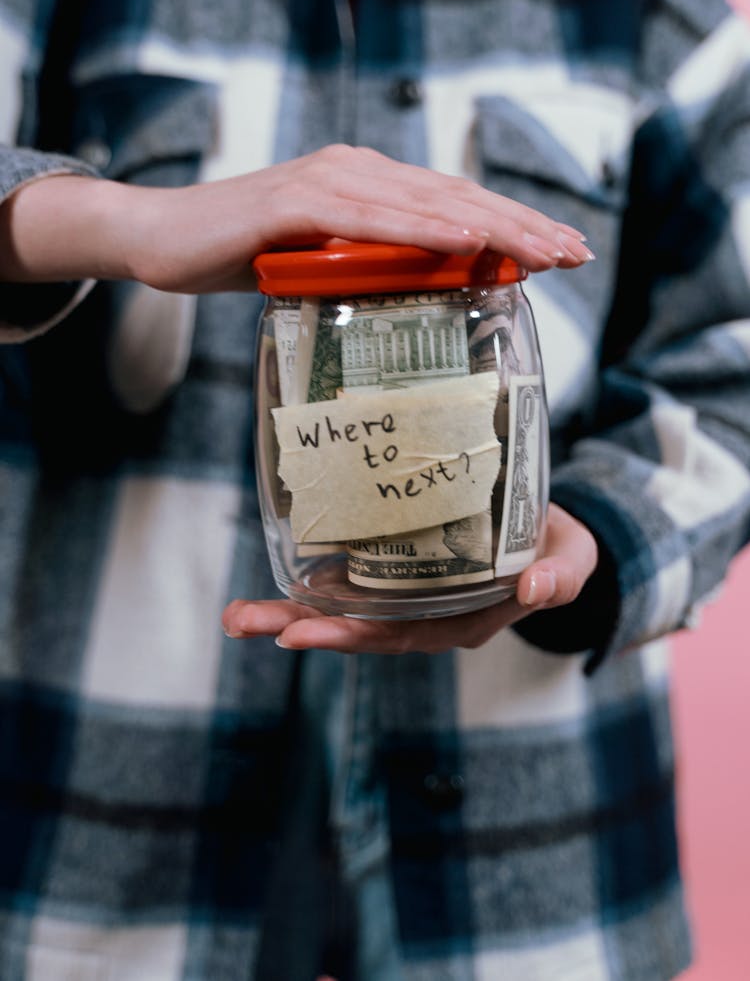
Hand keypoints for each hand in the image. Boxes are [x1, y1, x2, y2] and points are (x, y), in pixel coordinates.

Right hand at [0, 145, 592, 288]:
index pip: (453, 203)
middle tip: (576, 253)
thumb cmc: (243, 254)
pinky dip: (422, 226)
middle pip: (455, 196)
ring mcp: (326, 181)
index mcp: (368, 184)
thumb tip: (423, 295)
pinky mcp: (293, 202)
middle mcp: (356, 170)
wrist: (161, 239)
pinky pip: (369, 215)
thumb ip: (368, 268)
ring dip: (492, 225)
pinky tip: (467, 238)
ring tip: (544, 251)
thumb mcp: (321, 266)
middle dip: (523, 225)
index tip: (562, 252)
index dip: (513, 224)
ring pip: (426, 202)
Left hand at [222, 504, 598, 654]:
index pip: (395, 636)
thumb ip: (561, 575)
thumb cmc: (558, 548)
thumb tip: (536, 589)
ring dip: (288, 609)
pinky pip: (349, 576)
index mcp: (459, 621)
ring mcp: (404, 591)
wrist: (549, 527)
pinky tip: (273, 568)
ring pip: (342, 607)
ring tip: (234, 614)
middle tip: (241, 620)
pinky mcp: (395, 563)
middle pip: (353, 628)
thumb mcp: (573, 559)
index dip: (347, 636)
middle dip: (296, 626)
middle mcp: (423, 614)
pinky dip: (309, 577)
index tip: (298, 633)